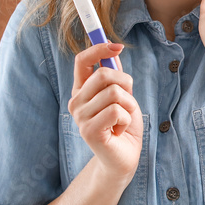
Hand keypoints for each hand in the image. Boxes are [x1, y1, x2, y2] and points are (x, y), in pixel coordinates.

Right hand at [67, 42, 142, 181]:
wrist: (124, 158)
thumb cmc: (123, 126)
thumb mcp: (123, 96)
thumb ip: (115, 77)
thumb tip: (114, 51)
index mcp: (81, 90)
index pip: (82, 60)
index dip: (99, 48)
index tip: (117, 46)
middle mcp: (76, 102)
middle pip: (103, 74)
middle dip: (126, 84)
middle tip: (128, 102)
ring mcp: (80, 117)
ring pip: (114, 93)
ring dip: (129, 105)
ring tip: (123, 120)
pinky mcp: (89, 131)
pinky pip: (116, 111)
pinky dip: (127, 119)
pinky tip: (120, 130)